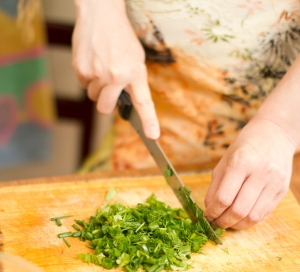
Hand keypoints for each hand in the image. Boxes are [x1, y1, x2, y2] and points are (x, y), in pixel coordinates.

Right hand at [72, 0, 159, 138]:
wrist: (100, 13)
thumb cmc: (120, 37)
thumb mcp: (136, 59)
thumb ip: (133, 82)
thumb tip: (126, 104)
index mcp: (135, 73)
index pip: (144, 102)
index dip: (149, 122)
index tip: (153, 136)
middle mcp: (117, 76)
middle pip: (105, 109)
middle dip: (105, 102)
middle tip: (108, 86)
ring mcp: (98, 74)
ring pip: (93, 97)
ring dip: (96, 87)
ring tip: (102, 65)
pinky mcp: (82, 70)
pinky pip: (83, 85)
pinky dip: (87, 77)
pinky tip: (93, 61)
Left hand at [204, 118, 295, 229]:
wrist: (276, 134)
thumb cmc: (246, 146)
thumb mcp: (225, 160)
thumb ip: (215, 186)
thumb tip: (209, 209)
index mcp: (242, 162)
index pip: (224, 198)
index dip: (213, 212)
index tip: (207, 216)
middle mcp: (260, 172)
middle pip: (239, 210)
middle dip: (224, 222)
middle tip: (216, 223)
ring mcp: (274, 182)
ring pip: (253, 216)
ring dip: (237, 225)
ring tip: (228, 223)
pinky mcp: (282, 190)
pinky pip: (264, 214)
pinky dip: (249, 221)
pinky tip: (241, 218)